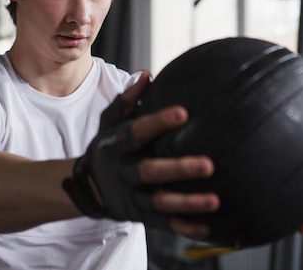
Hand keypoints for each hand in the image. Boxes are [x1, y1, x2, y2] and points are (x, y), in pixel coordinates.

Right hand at [63, 71, 218, 238]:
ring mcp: (133, 198)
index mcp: (117, 146)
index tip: (183, 113)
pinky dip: (186, 228)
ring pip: (160, 203)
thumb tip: (146, 75)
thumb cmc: (107, 147)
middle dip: (179, 169)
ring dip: (188, 203)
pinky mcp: (141, 217)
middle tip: (209, 165)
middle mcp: (124, 173)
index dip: (159, 123)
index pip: (137, 132)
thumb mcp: (108, 122)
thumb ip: (127, 100)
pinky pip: (165, 225)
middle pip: (150, 171)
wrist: (88, 187)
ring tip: (215, 200)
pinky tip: (209, 228)